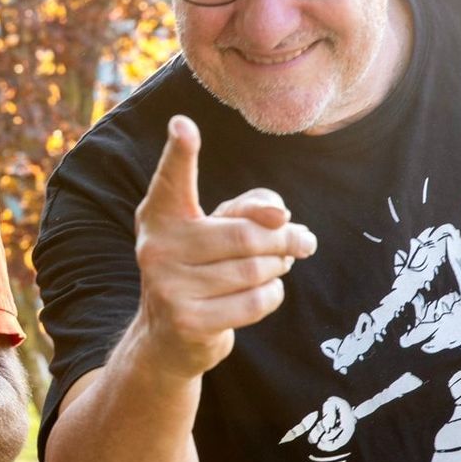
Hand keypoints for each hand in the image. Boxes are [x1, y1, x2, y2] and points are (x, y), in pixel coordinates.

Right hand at [131, 115, 315, 378]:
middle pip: (247, 235)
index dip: (179, 152)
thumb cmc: (205, 266)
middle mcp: (156, 246)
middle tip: (303, 241)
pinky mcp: (187, 321)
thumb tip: (283, 220)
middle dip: (285, 239)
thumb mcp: (222, 229)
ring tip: (274, 268)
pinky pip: (257, 301)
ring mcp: (167, 286)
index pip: (172, 180)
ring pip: (256, 269)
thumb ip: (254, 208)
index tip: (183, 125)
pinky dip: (271, 296)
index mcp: (161, 215)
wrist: (170, 336)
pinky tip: (258, 295)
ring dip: (278, 268)